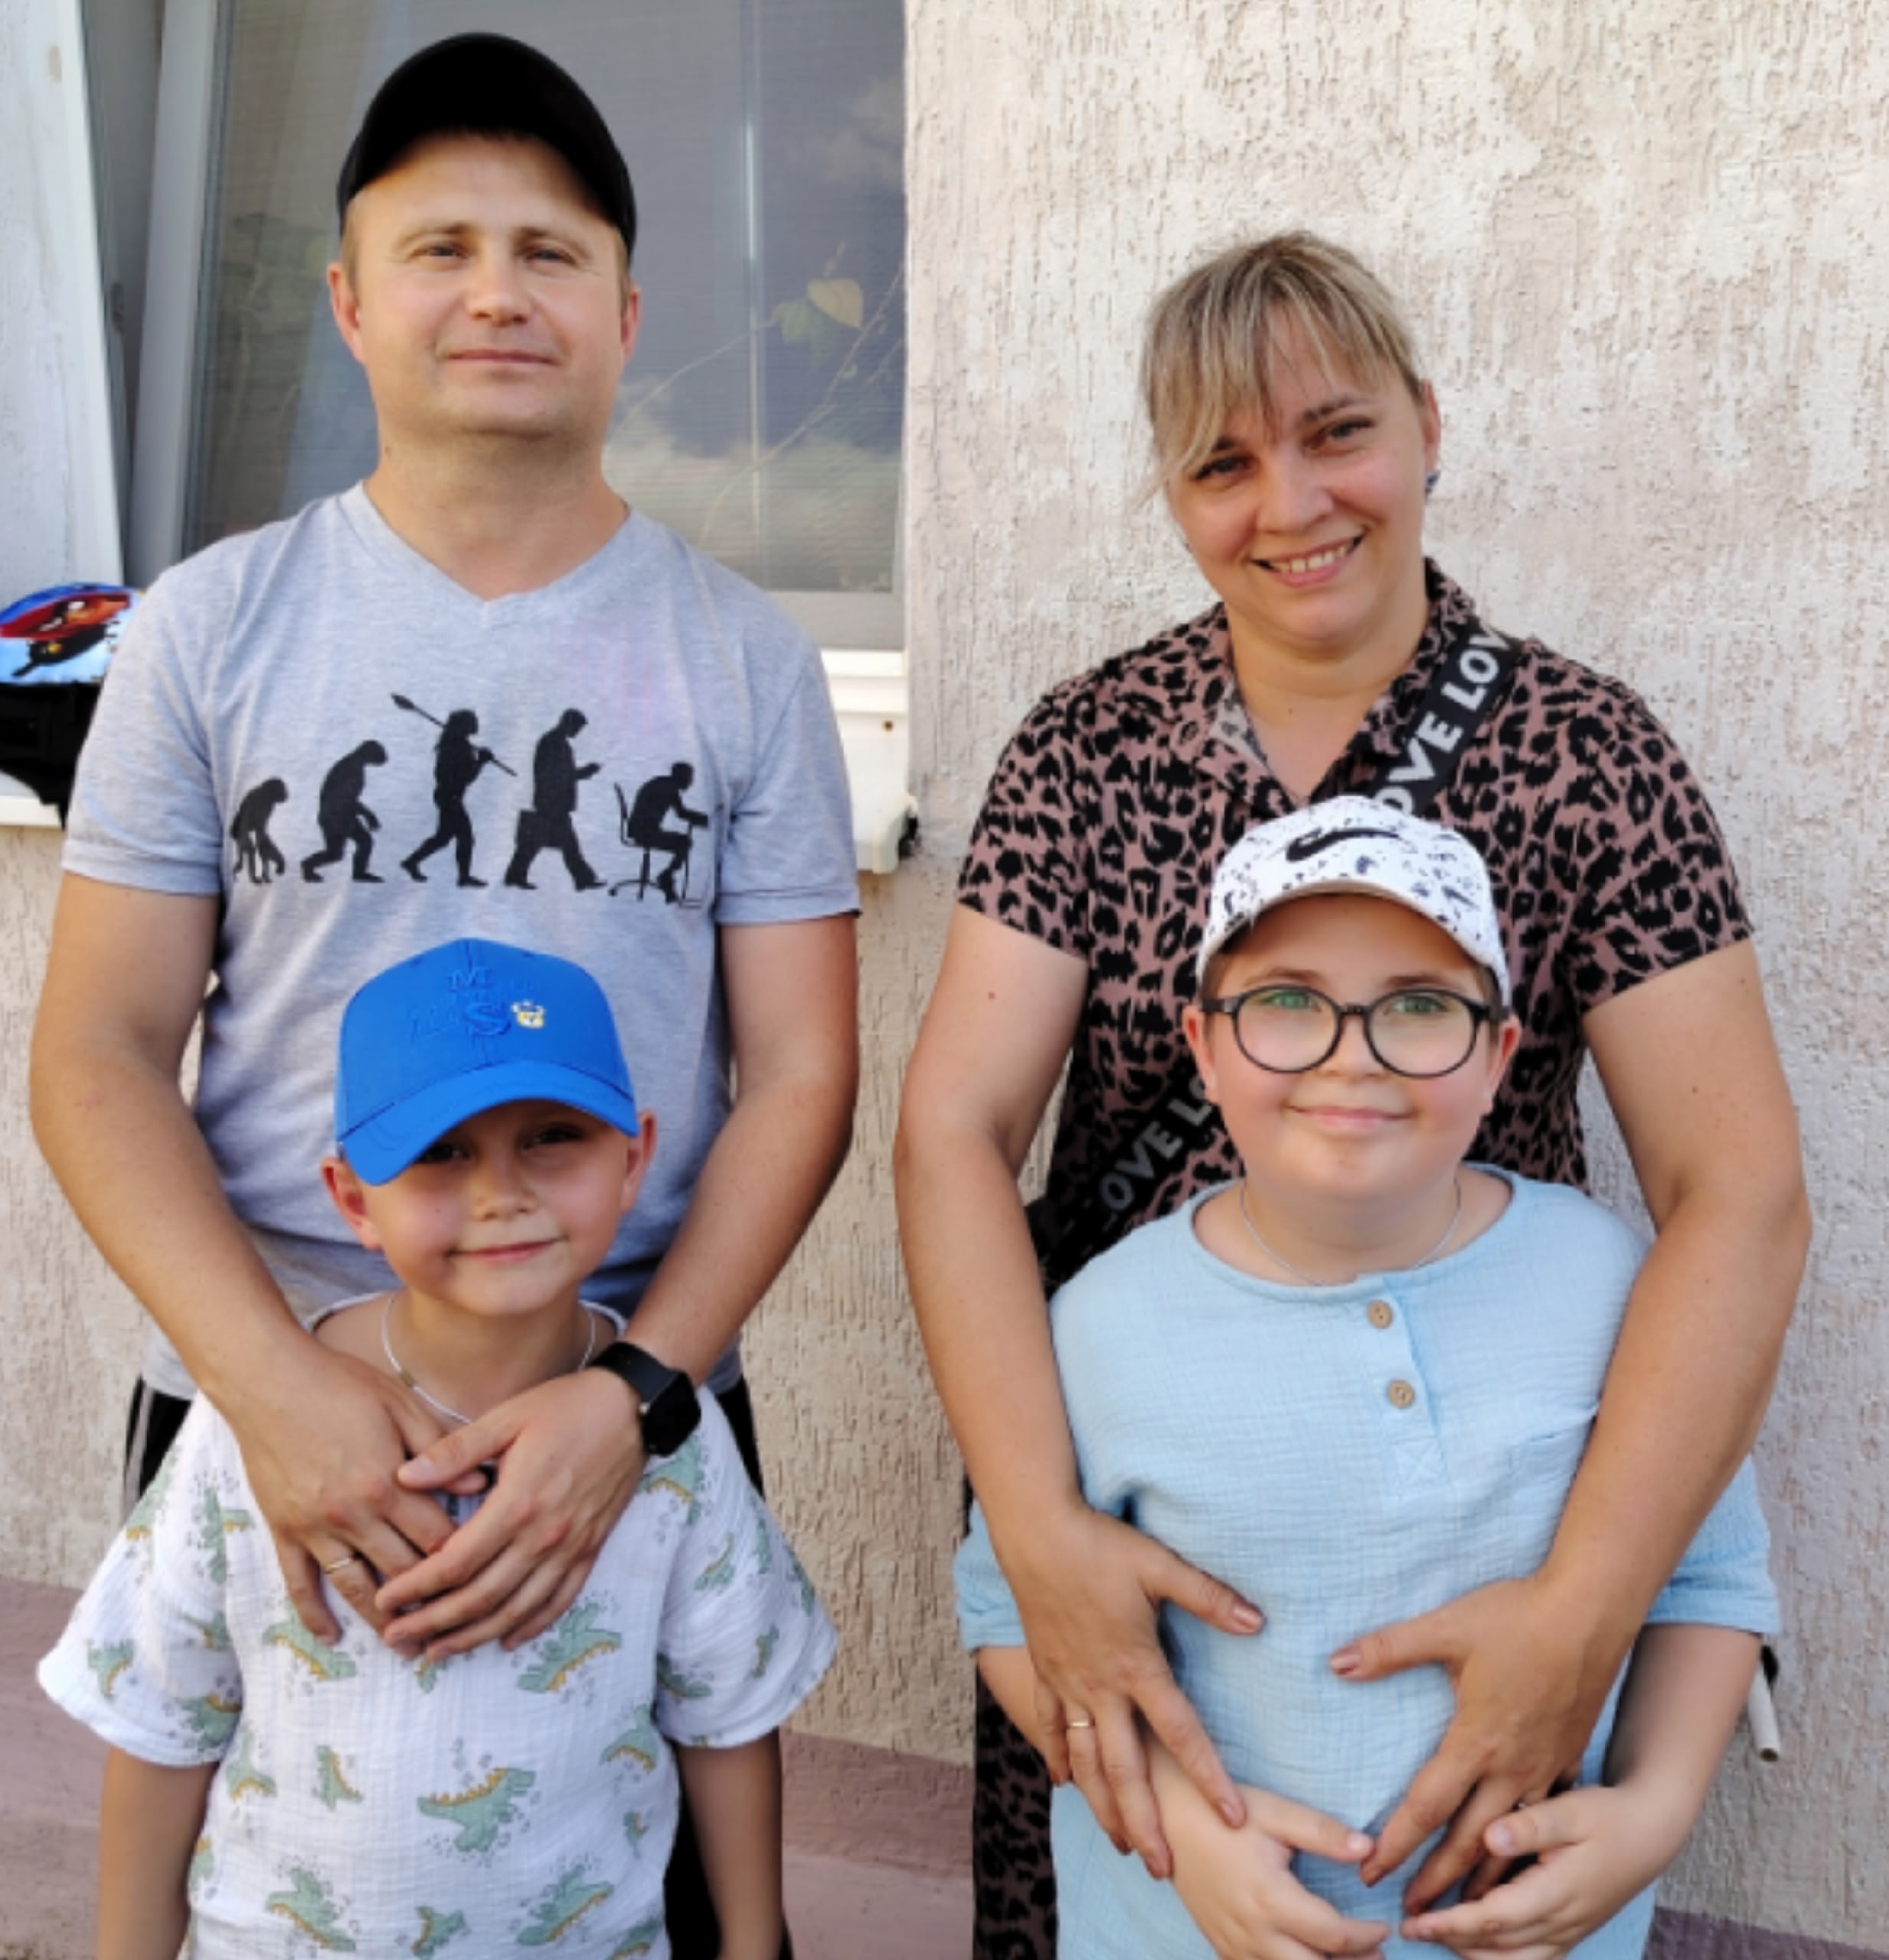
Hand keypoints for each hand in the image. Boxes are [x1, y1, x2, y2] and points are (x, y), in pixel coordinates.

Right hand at [230, 1343, 457, 1642]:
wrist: (268, 1380)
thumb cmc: (341, 1384)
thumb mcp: (401, 1405)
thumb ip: (441, 1449)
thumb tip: (481, 1487)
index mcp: (386, 1484)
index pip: (435, 1537)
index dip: (462, 1559)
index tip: (483, 1577)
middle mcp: (352, 1515)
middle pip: (401, 1571)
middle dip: (431, 1601)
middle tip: (456, 1628)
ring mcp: (314, 1528)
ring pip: (355, 1587)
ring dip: (381, 1621)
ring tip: (406, 1647)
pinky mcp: (283, 1530)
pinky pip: (299, 1583)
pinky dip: (314, 1613)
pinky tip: (331, 1635)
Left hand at [376, 1368, 644, 1656]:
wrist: (632, 1408)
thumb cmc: (566, 1406)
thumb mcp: (507, 1417)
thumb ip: (456, 1451)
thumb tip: (404, 1478)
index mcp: (517, 1503)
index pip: (456, 1562)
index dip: (417, 1587)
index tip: (386, 1598)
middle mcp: (544, 1536)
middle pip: (481, 1598)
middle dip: (434, 1622)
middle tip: (398, 1636)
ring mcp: (571, 1547)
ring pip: (517, 1610)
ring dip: (474, 1636)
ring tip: (438, 1650)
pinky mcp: (591, 1549)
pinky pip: (559, 1601)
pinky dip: (530, 1627)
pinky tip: (505, 1640)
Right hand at [1001, 1503, 1262, 1877]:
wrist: (1036, 1532)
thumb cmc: (1101, 1545)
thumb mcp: (1160, 1566)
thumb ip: (1209, 1597)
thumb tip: (1258, 1622)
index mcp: (1137, 1665)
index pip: (1180, 1733)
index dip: (1208, 1777)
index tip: (1233, 1817)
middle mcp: (1101, 1686)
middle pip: (1126, 1769)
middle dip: (1145, 1823)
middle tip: (1162, 1868)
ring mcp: (1068, 1682)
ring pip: (1085, 1760)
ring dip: (1102, 1806)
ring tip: (1119, 1843)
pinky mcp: (1045, 1670)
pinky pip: (1049, 1725)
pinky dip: (1058, 1757)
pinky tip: (1064, 1784)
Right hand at [1157, 1747, 1387, 1959]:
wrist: (1166, 1817)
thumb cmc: (1224, 1811)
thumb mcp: (1275, 1812)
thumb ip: (1323, 1833)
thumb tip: (1370, 1850)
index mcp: (1271, 1898)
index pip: (1334, 1935)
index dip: (1366, 1936)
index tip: (1384, 1926)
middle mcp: (1252, 1932)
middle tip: (1377, 1957)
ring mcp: (1233, 1944)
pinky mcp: (1220, 1946)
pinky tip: (1300, 1956)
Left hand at [1330, 1575, 1624, 1907]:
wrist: (1592, 1613)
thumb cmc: (1517, 1617)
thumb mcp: (1447, 1627)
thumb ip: (1388, 1649)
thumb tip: (1336, 1662)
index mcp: (1475, 1741)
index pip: (1425, 1807)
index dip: (1395, 1844)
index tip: (1370, 1875)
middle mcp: (1511, 1767)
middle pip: (1468, 1841)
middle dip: (1438, 1883)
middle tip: (1412, 1916)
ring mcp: (1544, 1767)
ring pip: (1511, 1840)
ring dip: (1484, 1878)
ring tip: (1464, 1911)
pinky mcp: (1568, 1757)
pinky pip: (1546, 1820)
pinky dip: (1527, 1850)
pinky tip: (1518, 1860)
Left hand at [1401, 1780, 1682, 1959]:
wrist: (1650, 1834)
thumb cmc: (1606, 1816)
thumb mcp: (1571, 1809)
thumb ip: (1530, 1825)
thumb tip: (1490, 1836)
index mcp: (1556, 1894)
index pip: (1494, 1919)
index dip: (1452, 1923)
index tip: (1416, 1920)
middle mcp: (1562, 1923)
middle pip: (1498, 1947)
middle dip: (1451, 1941)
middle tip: (1411, 1928)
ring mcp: (1569, 1933)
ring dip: (1474, 1954)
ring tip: (1435, 1935)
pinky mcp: (1572, 1931)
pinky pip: (1531, 1959)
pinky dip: (1499, 1957)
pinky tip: (1475, 1943)